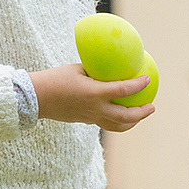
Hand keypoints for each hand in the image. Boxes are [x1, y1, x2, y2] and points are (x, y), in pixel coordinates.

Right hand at [28, 64, 154, 131]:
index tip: (148, 78)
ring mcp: (91, 117)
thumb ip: (96, 70)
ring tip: (140, 114)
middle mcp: (95, 109)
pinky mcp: (86, 121)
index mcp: (94, 93)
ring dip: (133, 122)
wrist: (36, 98)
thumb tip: (113, 63)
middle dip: (142, 113)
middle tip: (152, 105)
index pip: (124, 90)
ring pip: (117, 126)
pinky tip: (121, 112)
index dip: (139, 85)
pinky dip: (118, 121)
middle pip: (126, 117)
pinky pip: (107, 123)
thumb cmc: (56, 78)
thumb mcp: (78, 69)